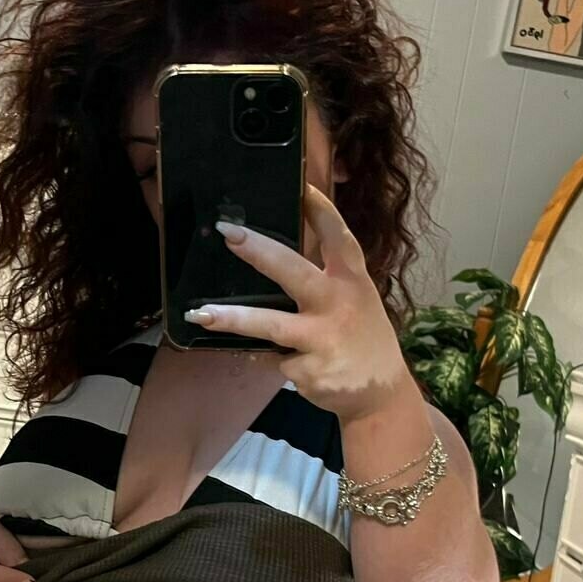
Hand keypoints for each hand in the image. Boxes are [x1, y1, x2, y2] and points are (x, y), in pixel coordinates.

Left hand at [185, 183, 409, 424]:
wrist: (380, 395)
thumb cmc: (361, 338)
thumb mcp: (356, 299)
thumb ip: (324, 277)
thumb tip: (272, 252)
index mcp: (352, 281)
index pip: (338, 236)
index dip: (320, 209)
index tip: (301, 186)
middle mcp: (339, 304)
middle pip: (293, 271)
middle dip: (259, 251)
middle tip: (229, 233)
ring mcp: (324, 339)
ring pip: (271, 324)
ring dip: (233, 319)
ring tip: (201, 314)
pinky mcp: (310, 370)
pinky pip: (273, 358)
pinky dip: (271, 358)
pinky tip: (287, 363)